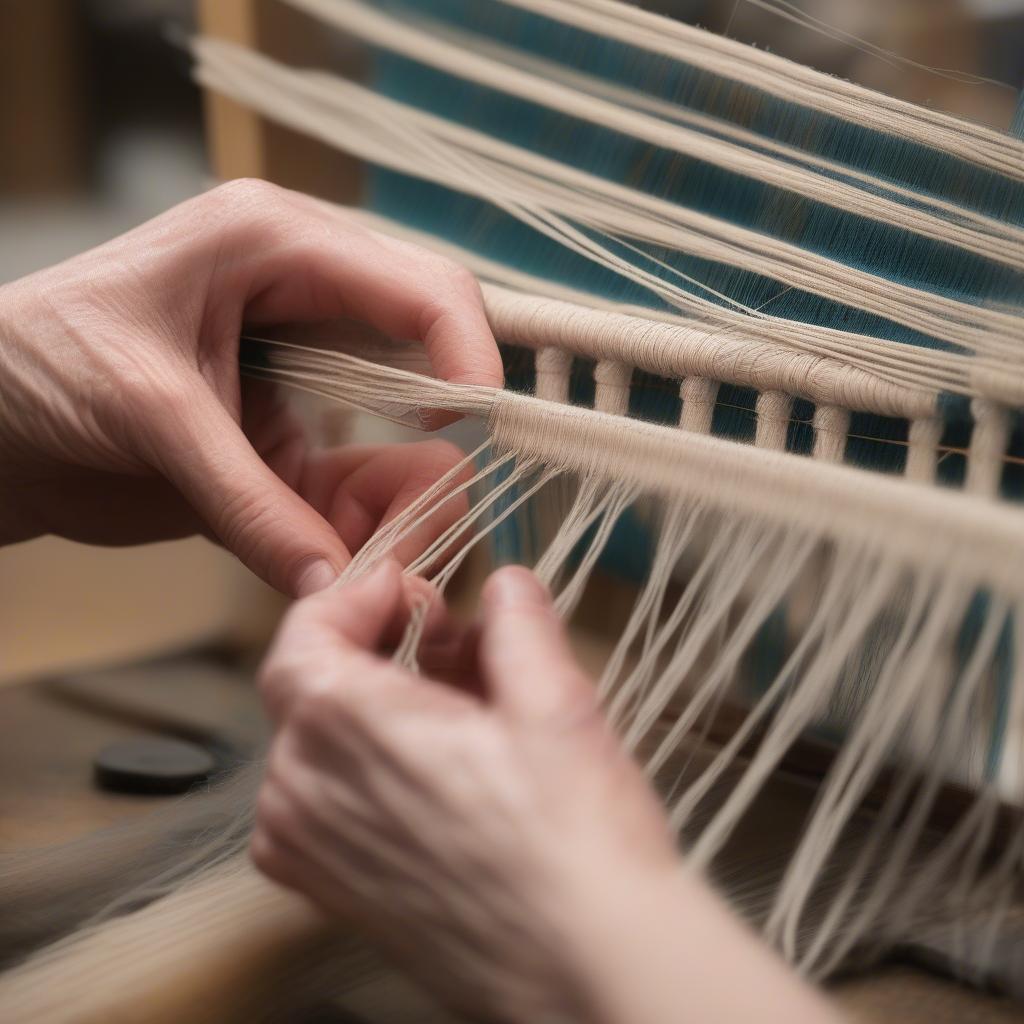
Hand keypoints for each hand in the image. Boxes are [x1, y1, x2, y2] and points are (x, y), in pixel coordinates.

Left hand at [0, 179, 501, 593]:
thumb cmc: (37, 369)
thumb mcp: (152, 417)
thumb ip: (250, 502)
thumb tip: (334, 579)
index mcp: (275, 244)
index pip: (416, 282)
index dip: (465, 349)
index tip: (481, 424)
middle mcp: (302, 294)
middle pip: (425, 347)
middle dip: (444, 425)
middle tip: (443, 499)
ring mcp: (298, 366)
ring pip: (402, 420)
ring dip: (406, 482)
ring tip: (392, 538)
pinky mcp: (285, 428)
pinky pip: (356, 471)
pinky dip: (364, 513)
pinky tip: (343, 547)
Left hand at [252, 562, 678, 1020]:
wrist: (589, 969)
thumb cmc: (572, 841)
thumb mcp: (555, 699)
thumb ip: (516, 623)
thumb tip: (505, 586)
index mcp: (339, 723)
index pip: (304, 629)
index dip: (358, 595)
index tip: (410, 588)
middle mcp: (300, 787)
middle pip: (313, 683)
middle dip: (379, 648)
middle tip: (457, 644)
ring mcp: (308, 849)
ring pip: (320, 742)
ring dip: (378, 708)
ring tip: (464, 710)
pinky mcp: (329, 893)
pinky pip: (324, 800)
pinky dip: (369, 767)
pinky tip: (445, 773)